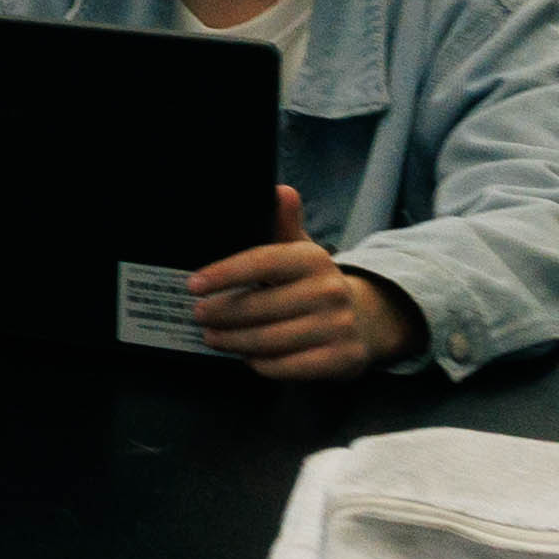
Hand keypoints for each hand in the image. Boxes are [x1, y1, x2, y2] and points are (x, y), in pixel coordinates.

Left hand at [188, 186, 419, 380]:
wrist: (365, 319)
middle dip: (220, 313)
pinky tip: (248, 357)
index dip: (224, 273)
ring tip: (213, 337)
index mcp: (313, 259)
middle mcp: (330, 291)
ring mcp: (339, 327)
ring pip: (269, 340)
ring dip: (233, 341)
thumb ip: (282, 223)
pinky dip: (262, 364)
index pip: (262, 262)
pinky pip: (287, 367)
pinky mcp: (342, 359)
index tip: (193, 285)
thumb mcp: (299, 250)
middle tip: (198, 315)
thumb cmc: (313, 283)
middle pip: (258, 306)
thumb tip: (280, 191)